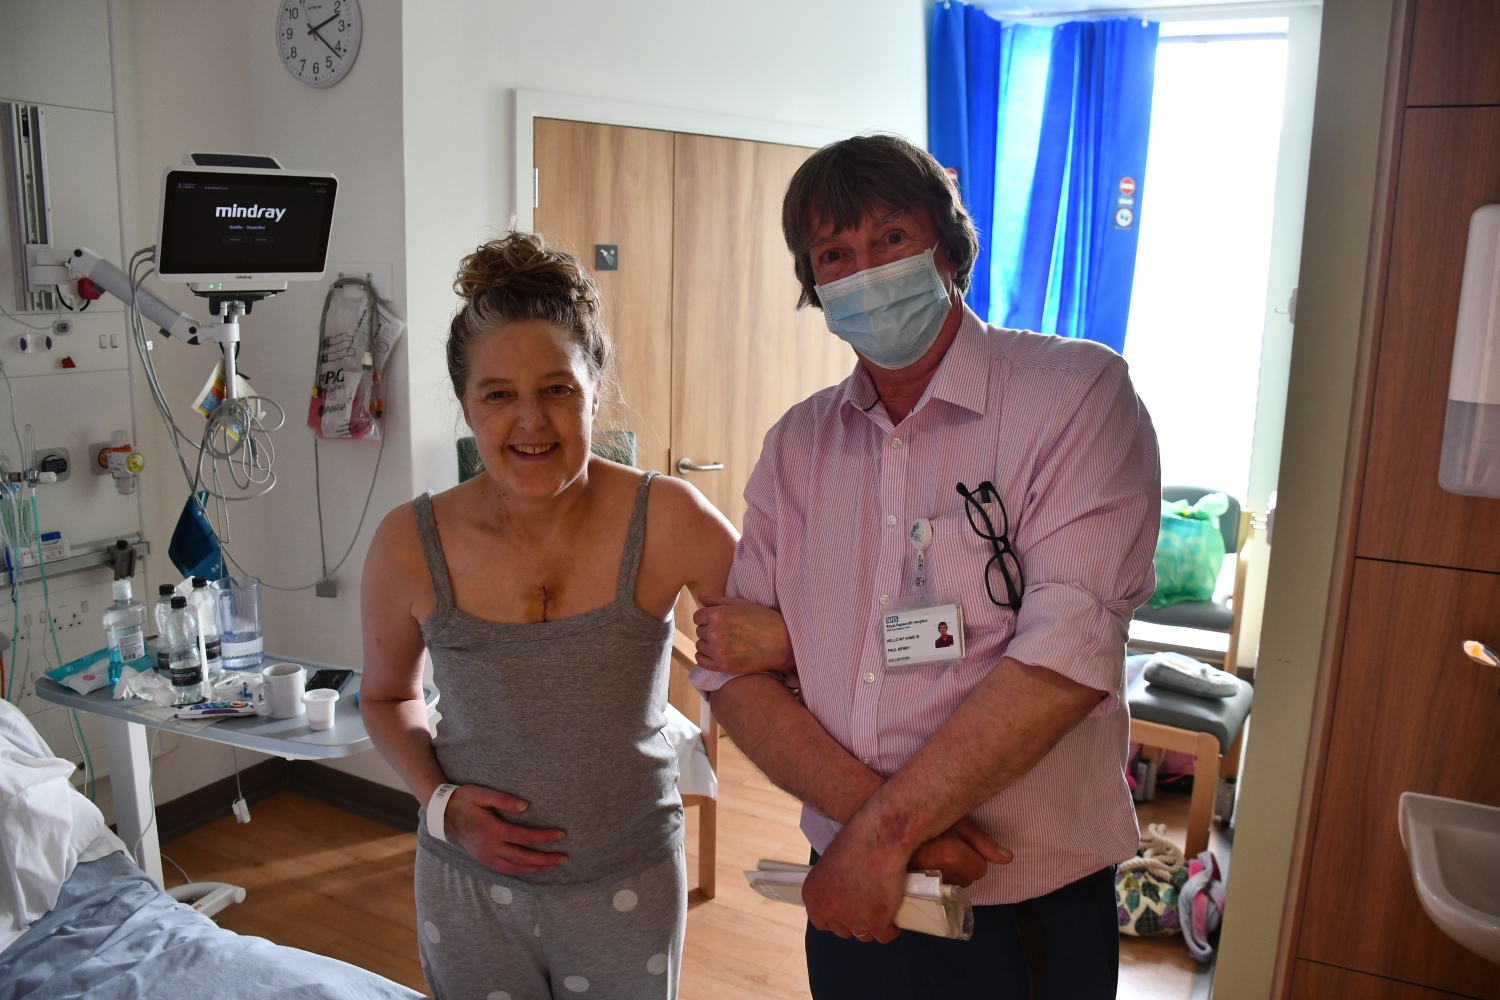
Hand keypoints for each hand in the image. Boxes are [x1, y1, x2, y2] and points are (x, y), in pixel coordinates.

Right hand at [445, 785, 566, 875]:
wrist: (443, 813)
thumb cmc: (464, 799)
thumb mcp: (482, 793)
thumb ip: (504, 799)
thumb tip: (526, 806)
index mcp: (492, 830)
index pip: (524, 837)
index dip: (544, 838)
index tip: (561, 835)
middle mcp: (489, 847)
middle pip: (523, 857)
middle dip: (545, 859)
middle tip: (564, 857)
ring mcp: (485, 856)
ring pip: (515, 868)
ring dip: (535, 868)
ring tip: (552, 865)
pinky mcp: (483, 859)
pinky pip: (505, 870)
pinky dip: (520, 871)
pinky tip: (531, 869)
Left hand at [693, 596, 794, 673]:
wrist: (781, 642)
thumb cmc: (763, 619)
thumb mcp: (741, 604)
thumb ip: (717, 601)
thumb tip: (700, 598)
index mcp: (718, 615)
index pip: (697, 617)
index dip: (707, 618)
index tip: (717, 621)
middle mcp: (715, 633)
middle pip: (699, 631)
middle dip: (709, 630)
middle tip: (725, 632)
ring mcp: (718, 651)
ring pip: (700, 646)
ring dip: (708, 644)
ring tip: (724, 643)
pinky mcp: (723, 666)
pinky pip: (701, 661)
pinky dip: (706, 658)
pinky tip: (717, 654)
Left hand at [802, 817, 905, 943]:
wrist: (879, 839)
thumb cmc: (857, 841)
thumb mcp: (830, 863)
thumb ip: (830, 886)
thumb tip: (840, 896)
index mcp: (812, 896)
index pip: (821, 921)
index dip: (836, 918)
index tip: (847, 912)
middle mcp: (828, 911)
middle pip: (842, 930)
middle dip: (854, 922)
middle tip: (867, 908)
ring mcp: (852, 921)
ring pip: (864, 935)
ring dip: (872, 925)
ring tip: (882, 911)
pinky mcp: (877, 924)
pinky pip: (885, 935)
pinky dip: (891, 929)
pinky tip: (895, 920)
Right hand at [909, 817, 1011, 886]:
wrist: (892, 819)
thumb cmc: (928, 814)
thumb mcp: (958, 821)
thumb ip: (983, 842)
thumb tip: (1008, 859)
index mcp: (949, 855)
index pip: (980, 869)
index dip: (975, 856)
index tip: (962, 842)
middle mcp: (936, 871)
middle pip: (967, 880)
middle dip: (964, 866)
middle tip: (948, 846)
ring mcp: (921, 881)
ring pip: (953, 886)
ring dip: (950, 874)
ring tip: (936, 853)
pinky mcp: (910, 886)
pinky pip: (936, 890)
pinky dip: (935, 880)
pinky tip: (928, 865)